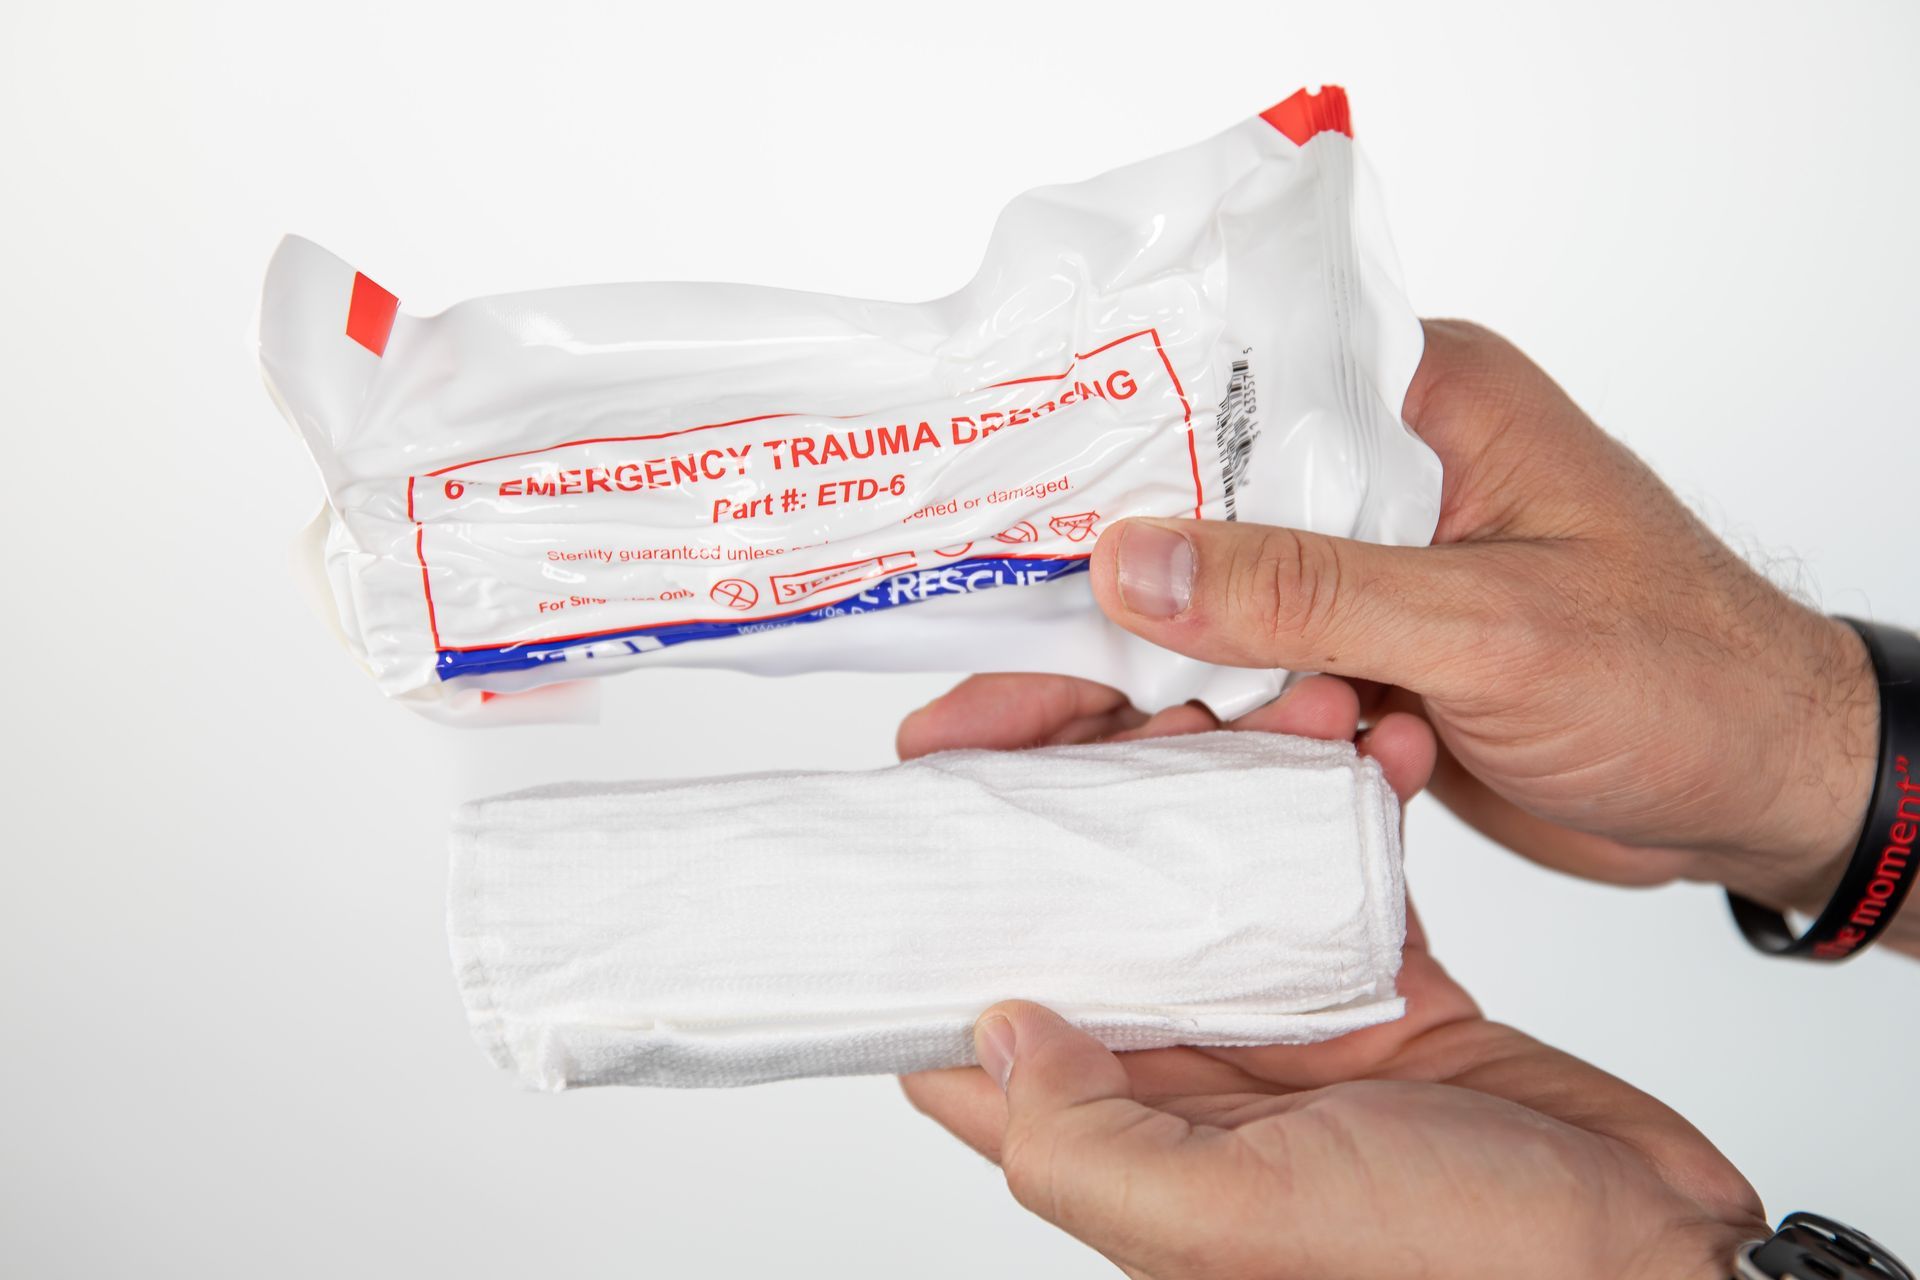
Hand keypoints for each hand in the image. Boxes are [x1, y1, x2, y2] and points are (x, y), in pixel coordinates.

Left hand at [898, 684, 1767, 1278]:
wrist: (1651, 1262)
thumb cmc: (1458, 1270)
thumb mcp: (1234, 1219)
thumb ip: (1085, 1139)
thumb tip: (990, 1027)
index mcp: (1124, 1132)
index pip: (967, 1011)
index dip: (947, 894)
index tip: (959, 770)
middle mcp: (1186, 1074)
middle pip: (1087, 903)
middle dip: (1098, 784)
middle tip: (1141, 704)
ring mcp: (1284, 1021)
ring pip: (1209, 860)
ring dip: (1235, 766)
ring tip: (1292, 703)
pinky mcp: (1380, 983)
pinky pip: (1336, 859)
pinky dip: (1349, 790)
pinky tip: (1378, 736)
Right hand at [1078, 320, 1881, 928]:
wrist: (1763, 796)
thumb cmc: (1684, 676)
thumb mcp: (1487, 626)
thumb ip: (1305, 591)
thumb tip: (1128, 562)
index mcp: (1426, 404)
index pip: (1235, 393)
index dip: (1122, 452)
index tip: (1016, 517)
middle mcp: (1391, 477)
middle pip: (1208, 518)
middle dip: (1138, 612)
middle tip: (1022, 696)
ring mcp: (1380, 575)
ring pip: (1229, 618)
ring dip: (1218, 695)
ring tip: (1253, 740)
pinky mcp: (1379, 663)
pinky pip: (1272, 689)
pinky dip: (1267, 739)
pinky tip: (1310, 766)